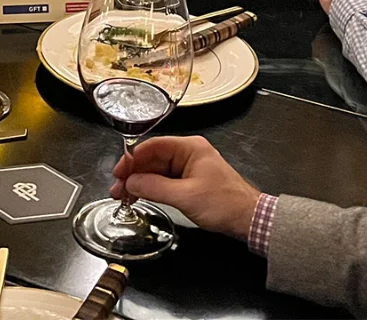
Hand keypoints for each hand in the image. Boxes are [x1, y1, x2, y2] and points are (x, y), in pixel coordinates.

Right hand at [109, 136, 260, 241]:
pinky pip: (164, 181)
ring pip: (156, 171)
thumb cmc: (225, 204)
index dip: (132, 159)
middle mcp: (188, 153)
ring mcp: (189, 167)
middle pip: (152, 158)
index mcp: (190, 148)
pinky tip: (139, 196)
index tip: (118, 173)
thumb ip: (155, 188)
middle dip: (133, 174)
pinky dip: (151, 188)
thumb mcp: (185, 196)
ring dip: (139, 183)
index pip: (153, 146)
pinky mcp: (189, 181)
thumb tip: (130, 183)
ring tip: (123, 196)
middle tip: (117, 189)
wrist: (249, 219)